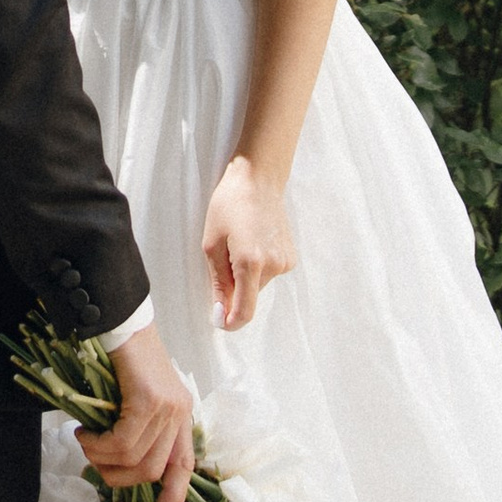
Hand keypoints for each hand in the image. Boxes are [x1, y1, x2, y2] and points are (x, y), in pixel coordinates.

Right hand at [77, 322, 194, 501]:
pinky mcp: (149, 400)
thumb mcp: (135, 396)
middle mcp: (179, 414)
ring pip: (134, 459)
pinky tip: (85, 431)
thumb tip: (117, 463)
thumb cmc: (121, 357)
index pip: (184, 466)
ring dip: (101, 458)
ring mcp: (167, 407)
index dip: (173, 496)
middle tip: (93, 460)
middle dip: (117, 477)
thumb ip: (136, 426)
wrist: (119, 319)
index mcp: (180, 416)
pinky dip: (99, 445)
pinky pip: (122, 442)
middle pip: (152, 471)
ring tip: (85, 440)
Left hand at [202, 154, 294, 329]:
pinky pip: (268, 274)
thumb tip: (221, 314)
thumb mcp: (211, 245)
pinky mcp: (290, 257)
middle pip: (249, 297)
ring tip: (238, 243)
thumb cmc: (229, 206)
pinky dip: (256, 267)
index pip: (245, 311)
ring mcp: (285, 261)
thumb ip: (218, 283)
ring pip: (258, 286)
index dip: (230, 322)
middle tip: (223, 257)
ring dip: (244, 276)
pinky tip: (252, 242)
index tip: (218, 321)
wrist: (258, 179)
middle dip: (233, 288)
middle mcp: (273, 265)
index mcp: (251, 262)